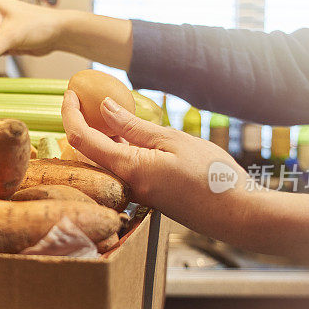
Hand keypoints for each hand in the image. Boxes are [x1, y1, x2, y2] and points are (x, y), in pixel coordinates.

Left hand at [61, 91, 250, 237]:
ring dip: (101, 134)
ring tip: (107, 108)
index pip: (82, 139)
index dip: (70, 114)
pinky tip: (129, 131)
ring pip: (106, 160)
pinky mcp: (148, 195)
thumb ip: (134, 126)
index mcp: (129, 169)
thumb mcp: (173, 141)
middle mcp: (126, 185)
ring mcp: (136, 192)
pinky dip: (119, 147)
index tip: (70, 93)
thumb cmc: (212, 177)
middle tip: (86, 96)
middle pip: (88, 151)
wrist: (238, 215)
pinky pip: (123, 168)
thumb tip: (104, 107)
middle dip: (81, 122)